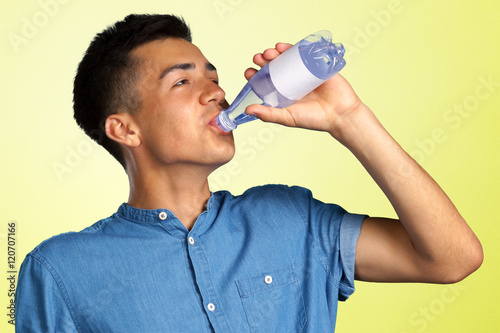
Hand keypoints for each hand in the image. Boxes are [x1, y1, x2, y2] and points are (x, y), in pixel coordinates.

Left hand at [244, 43, 363, 136]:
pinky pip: (305, 53)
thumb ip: (269, 114)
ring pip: (288, 58)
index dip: (256, 75)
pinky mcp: (318, 65)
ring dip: (276, 52)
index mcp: (284, 93)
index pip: (266, 81)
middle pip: (275, 66)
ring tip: (270, 52)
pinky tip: (284, 47)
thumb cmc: (314, 119)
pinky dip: (293, 47)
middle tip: (259, 58)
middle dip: (264, 60)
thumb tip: (247, 110)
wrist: (341, 114)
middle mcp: (293, 82)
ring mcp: (305, 72)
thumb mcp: (288, 117)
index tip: (249, 72)